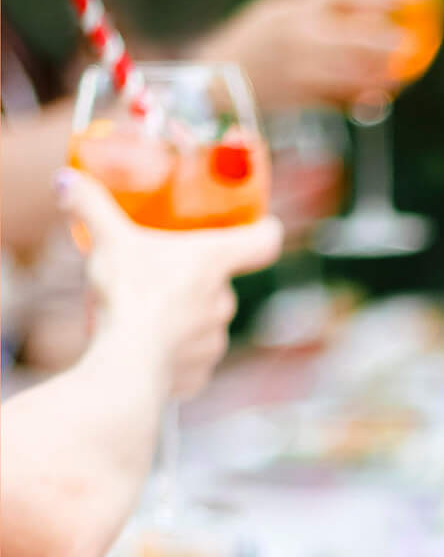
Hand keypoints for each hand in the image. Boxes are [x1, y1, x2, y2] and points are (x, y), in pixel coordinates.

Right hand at [59, 170, 281, 399]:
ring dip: (180, 318)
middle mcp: (223, 302)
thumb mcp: (105, 243)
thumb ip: (89, 207)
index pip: (264, 240)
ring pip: (203, 324)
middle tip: (158, 275)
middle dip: (193, 280)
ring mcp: (213, 343)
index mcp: (214, 262)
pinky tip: (142, 351)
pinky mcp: (199, 376)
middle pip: (221, 283)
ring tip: (142, 316)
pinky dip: (170, 355)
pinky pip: (189, 361)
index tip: (258, 226)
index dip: (263, 230)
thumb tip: (66, 180)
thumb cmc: (126, 296)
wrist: (126, 369)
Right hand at [201, 0, 404, 111]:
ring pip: (349, 72)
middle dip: (384, 40)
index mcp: (292, 7)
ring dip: (380, 74)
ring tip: (403, 73)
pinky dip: (361, 97)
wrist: (217, 81)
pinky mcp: (299, 98)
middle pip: (350, 37)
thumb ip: (319, 1)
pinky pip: (338, 98)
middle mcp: (296, 36)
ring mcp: (297, 69)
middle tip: (410, 42)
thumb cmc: (256, 39)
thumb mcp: (279, 7)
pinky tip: (379, 96)